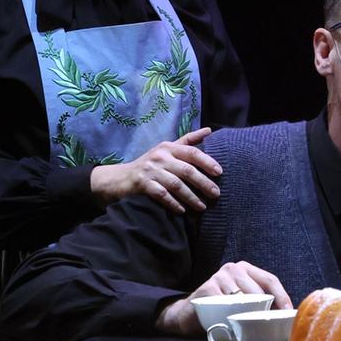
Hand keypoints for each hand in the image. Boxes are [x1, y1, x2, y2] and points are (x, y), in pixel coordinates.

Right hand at [92, 128, 221, 213]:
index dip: (207, 161)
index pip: (192, 152)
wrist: (120, 177)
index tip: (220, 173)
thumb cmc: (150, 164)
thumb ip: (187, 141)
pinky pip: (162, 195)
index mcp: (168, 147)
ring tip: (202, 206)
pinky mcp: (142, 184)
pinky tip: (182, 210)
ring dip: (191, 197)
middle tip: (216, 194)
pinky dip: (173, 203)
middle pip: (187, 170)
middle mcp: (160, 156)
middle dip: (203, 183)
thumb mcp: (167, 149)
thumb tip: (209, 130)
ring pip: (176, 184)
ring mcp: (150, 170)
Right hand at [155, 261, 292, 334]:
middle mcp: (233, 269)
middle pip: (259, 291)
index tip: (289, 312)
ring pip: (243, 299)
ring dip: (249, 315)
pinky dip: (230, 317)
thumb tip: (285, 316)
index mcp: (246, 269)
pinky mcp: (207, 289)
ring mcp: (219, 277)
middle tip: (269, 326)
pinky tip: (232, 324)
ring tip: (251, 327)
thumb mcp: (242, 300)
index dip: (282, 296)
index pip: (270, 280)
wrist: (188, 314)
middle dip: (267, 310)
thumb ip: (259, 302)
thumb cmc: (220, 308)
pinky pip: (225, 305)